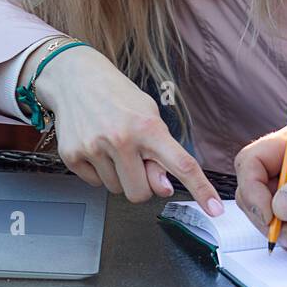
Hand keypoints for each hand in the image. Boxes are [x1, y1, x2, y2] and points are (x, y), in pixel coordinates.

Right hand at [33, 45, 222, 215]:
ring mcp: (94, 148)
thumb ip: (161, 153)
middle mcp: (121, 139)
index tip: (215, 209)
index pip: (182, 165)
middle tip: (135, 160)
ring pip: (116, 190)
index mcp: (148, 128)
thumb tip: (164, 188)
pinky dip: (98, 172)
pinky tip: (96, 148)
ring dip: (119, 176)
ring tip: (113, 147)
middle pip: (141, 194)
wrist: (75, 78)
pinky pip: (94, 184)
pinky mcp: (72, 156)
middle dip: (141, 184)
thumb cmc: (119, 97)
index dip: (201, 189)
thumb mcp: (149, 116)